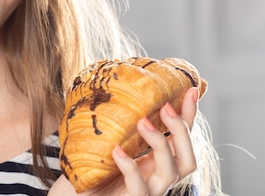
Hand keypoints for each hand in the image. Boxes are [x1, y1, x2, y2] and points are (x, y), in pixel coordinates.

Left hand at [49, 87, 198, 195]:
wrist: (74, 195)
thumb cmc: (92, 166)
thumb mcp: (110, 137)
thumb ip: (120, 119)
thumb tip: (117, 81)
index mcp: (157, 160)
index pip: (183, 138)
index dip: (190, 116)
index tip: (190, 90)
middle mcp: (158, 177)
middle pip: (189, 159)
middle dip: (182, 130)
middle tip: (165, 106)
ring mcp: (148, 191)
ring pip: (171, 172)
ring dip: (160, 143)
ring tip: (141, 122)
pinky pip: (139, 187)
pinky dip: (130, 167)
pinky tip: (117, 150)